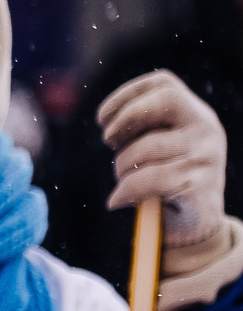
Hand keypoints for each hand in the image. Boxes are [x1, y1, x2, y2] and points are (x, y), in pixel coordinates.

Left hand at [98, 70, 227, 248]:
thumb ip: (143, 128)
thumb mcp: (159, 147)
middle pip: (165, 101)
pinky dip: (126, 191)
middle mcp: (207, 130)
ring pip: (147, 148)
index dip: (127, 94)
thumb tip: (108, 119)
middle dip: (126, 118)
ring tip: (123, 180)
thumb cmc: (167, 181)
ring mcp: (208, 157)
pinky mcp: (201, 186)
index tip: (102, 118)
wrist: (195, 226)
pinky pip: (151, 180)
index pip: (165, 84)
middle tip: (109, 142)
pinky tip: (119, 200)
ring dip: (121, 166)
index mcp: (196, 115)